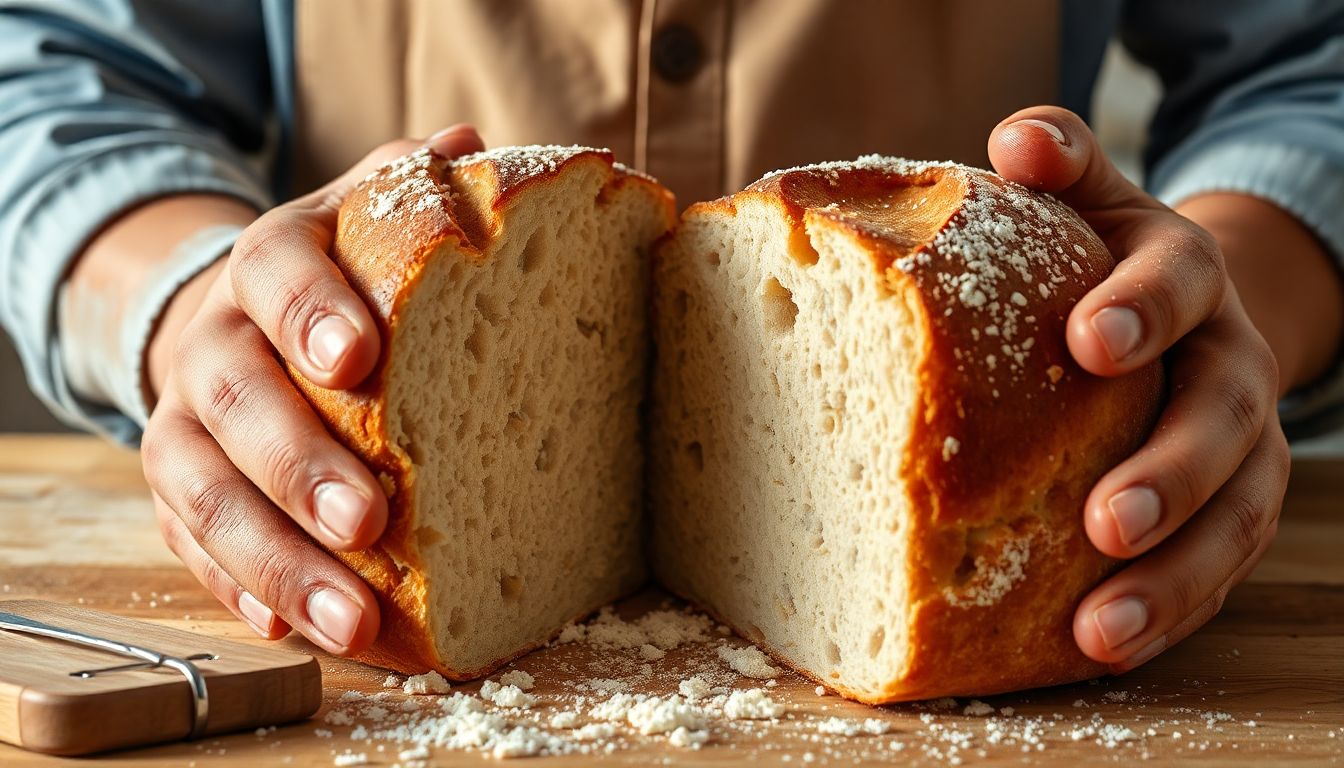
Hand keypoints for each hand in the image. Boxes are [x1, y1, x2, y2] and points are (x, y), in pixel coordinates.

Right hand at [141, 126, 484, 653]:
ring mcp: (184, 424)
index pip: (275, 268)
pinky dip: (241, 591)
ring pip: (204, 493)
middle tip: (369, 518)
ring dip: (277, 559)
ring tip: (354, 621)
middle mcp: (214, 340)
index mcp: (271, 260)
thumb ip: (414, 191)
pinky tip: (295, 632)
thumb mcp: (372, 219)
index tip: (360, 359)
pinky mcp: (176, 494)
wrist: (241, 317)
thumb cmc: (341, 275)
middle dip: (297, 463)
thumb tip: (470, 147)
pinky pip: (192, 549)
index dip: (310, 309)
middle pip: (232, 399)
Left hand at [988, 108, 1289, 671]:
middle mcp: (1227, 363)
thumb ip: (1059, 164)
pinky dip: (1170, 611)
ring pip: (1234, 518)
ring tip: (1101, 629)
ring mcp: (1242, 448)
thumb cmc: (1101, 262)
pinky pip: (1216, 571)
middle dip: (1171, 471)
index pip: (1177, 280)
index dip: (1142, 306)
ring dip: (1173, 577)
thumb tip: (1015, 137)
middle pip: (1222, 419)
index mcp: (1183, 276)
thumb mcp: (1087, 202)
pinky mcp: (1232, 511)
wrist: (1176, 315)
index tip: (1089, 339)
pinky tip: (1104, 649)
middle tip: (1107, 519)